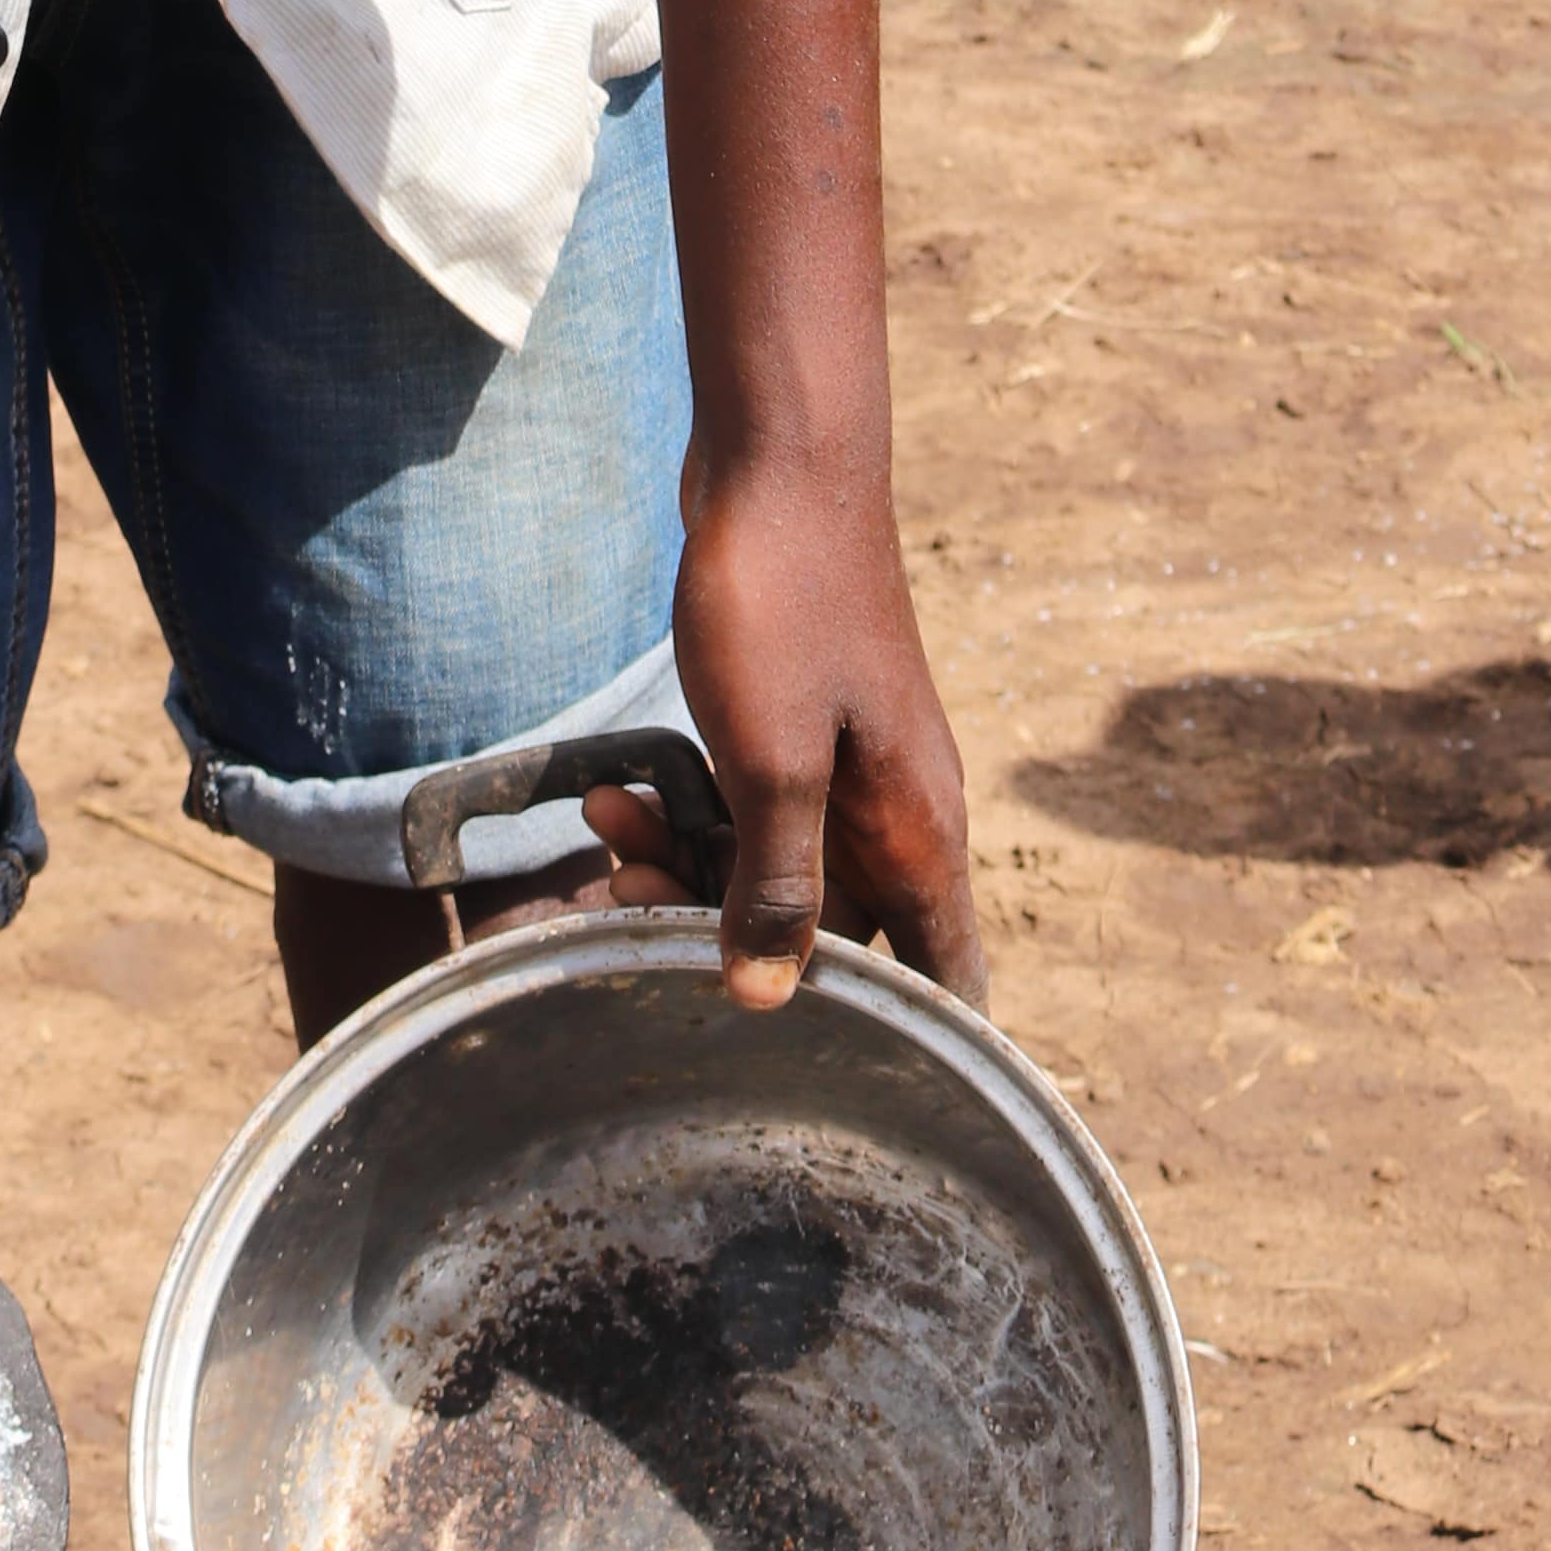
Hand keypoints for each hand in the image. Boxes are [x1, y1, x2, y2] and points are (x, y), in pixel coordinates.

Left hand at [587, 450, 982, 1014]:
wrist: (778, 462)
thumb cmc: (787, 605)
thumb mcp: (773, 760)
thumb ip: (777, 884)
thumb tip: (769, 997)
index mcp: (918, 835)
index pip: (947, 980)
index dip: (908, 1046)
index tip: (829, 1087)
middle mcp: (893, 815)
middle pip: (832, 936)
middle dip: (730, 941)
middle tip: (629, 911)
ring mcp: (844, 768)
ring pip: (769, 869)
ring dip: (683, 869)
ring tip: (604, 832)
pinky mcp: (795, 728)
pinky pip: (741, 806)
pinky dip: (681, 811)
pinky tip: (610, 791)